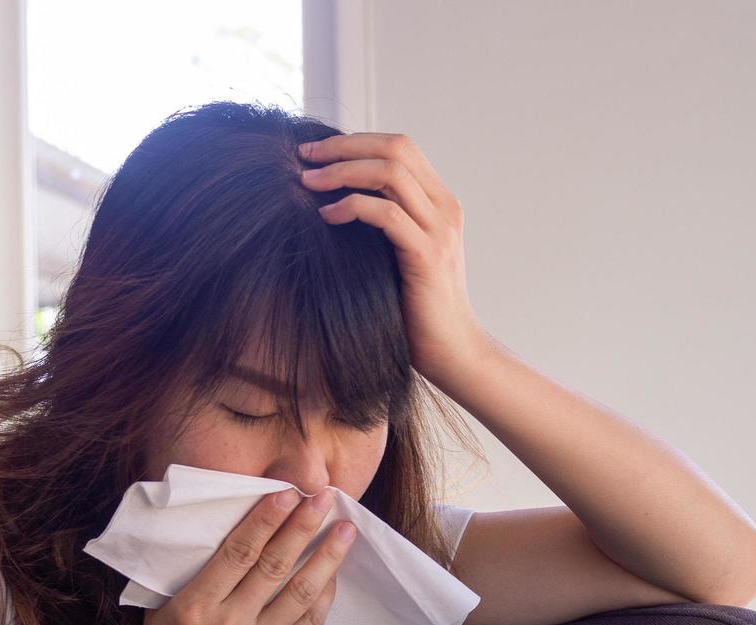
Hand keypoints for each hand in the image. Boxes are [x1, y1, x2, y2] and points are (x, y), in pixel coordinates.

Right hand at [128, 486, 356, 624]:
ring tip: (345, 530)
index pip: (238, 552)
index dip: (266, 520)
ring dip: (327, 557)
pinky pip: (308, 624)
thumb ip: (195, 574)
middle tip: (326, 497)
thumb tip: (234, 527)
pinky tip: (334, 572)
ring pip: (300, 593)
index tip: (288, 493)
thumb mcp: (163, 609)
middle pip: (274, 566)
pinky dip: (324, 595)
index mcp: (194, 607)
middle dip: (303, 527)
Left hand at [298, 132, 489, 386]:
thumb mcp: (397, 254)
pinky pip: (388, 214)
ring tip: (307, 182)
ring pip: (390, 173)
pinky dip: (352, 206)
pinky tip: (326, 216)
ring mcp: (440, 231)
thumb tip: (328, 200)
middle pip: (395, 148)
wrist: (452, 351)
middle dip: (344, 146)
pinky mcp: (428, 256)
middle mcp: (445, 209)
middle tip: (304, 156)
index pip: (400, 146)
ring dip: (342, 171)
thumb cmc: (416, 309)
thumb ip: (380, 224)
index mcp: (440, 202)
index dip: (354, 141)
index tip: (314, 151)